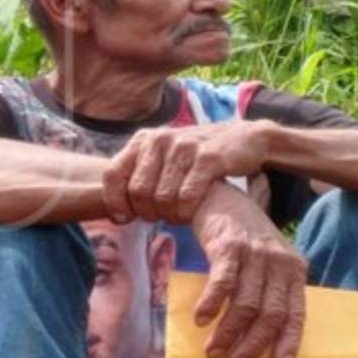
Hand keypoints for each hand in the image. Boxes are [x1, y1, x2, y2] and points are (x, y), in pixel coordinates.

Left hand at [103, 120, 275, 223]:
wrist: (245, 140)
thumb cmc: (197, 157)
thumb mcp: (165, 156)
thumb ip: (140, 174)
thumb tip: (115, 209)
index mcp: (144, 140)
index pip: (112, 174)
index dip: (114, 201)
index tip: (124, 218)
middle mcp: (160, 139)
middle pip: (137, 192)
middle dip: (147, 212)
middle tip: (161, 217)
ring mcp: (183, 147)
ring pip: (162, 198)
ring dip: (170, 215)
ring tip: (179, 214)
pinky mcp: (208, 158)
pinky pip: (187, 197)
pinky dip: (187, 212)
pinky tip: (192, 211)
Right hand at [191, 184, 306, 357]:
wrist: (217, 195)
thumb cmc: (242, 232)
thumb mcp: (267, 256)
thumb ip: (270, 285)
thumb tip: (263, 329)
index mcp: (293, 267)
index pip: (296, 310)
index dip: (289, 339)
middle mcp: (278, 260)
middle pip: (270, 312)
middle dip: (253, 343)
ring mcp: (254, 252)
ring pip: (246, 303)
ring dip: (228, 331)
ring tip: (214, 350)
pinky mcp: (228, 245)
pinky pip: (222, 282)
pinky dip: (212, 304)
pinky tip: (201, 319)